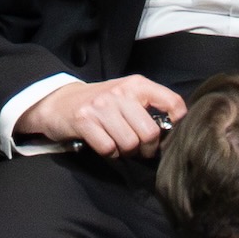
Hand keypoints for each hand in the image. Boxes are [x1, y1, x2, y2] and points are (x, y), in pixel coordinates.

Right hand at [27, 74, 186, 155]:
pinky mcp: (85, 121)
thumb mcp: (127, 95)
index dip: (178, 123)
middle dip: (147, 148)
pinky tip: (104, 143)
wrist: (61, 102)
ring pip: (130, 143)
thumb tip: (173, 131)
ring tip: (119, 144)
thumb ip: (149, 107)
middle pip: (150, 133)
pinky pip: (109, 149)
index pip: (172, 102)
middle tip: (139, 148)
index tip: (169, 135)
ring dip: (126, 151)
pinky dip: (109, 153)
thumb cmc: (101, 103)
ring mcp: (102, 106)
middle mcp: (121, 92)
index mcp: (137, 84)